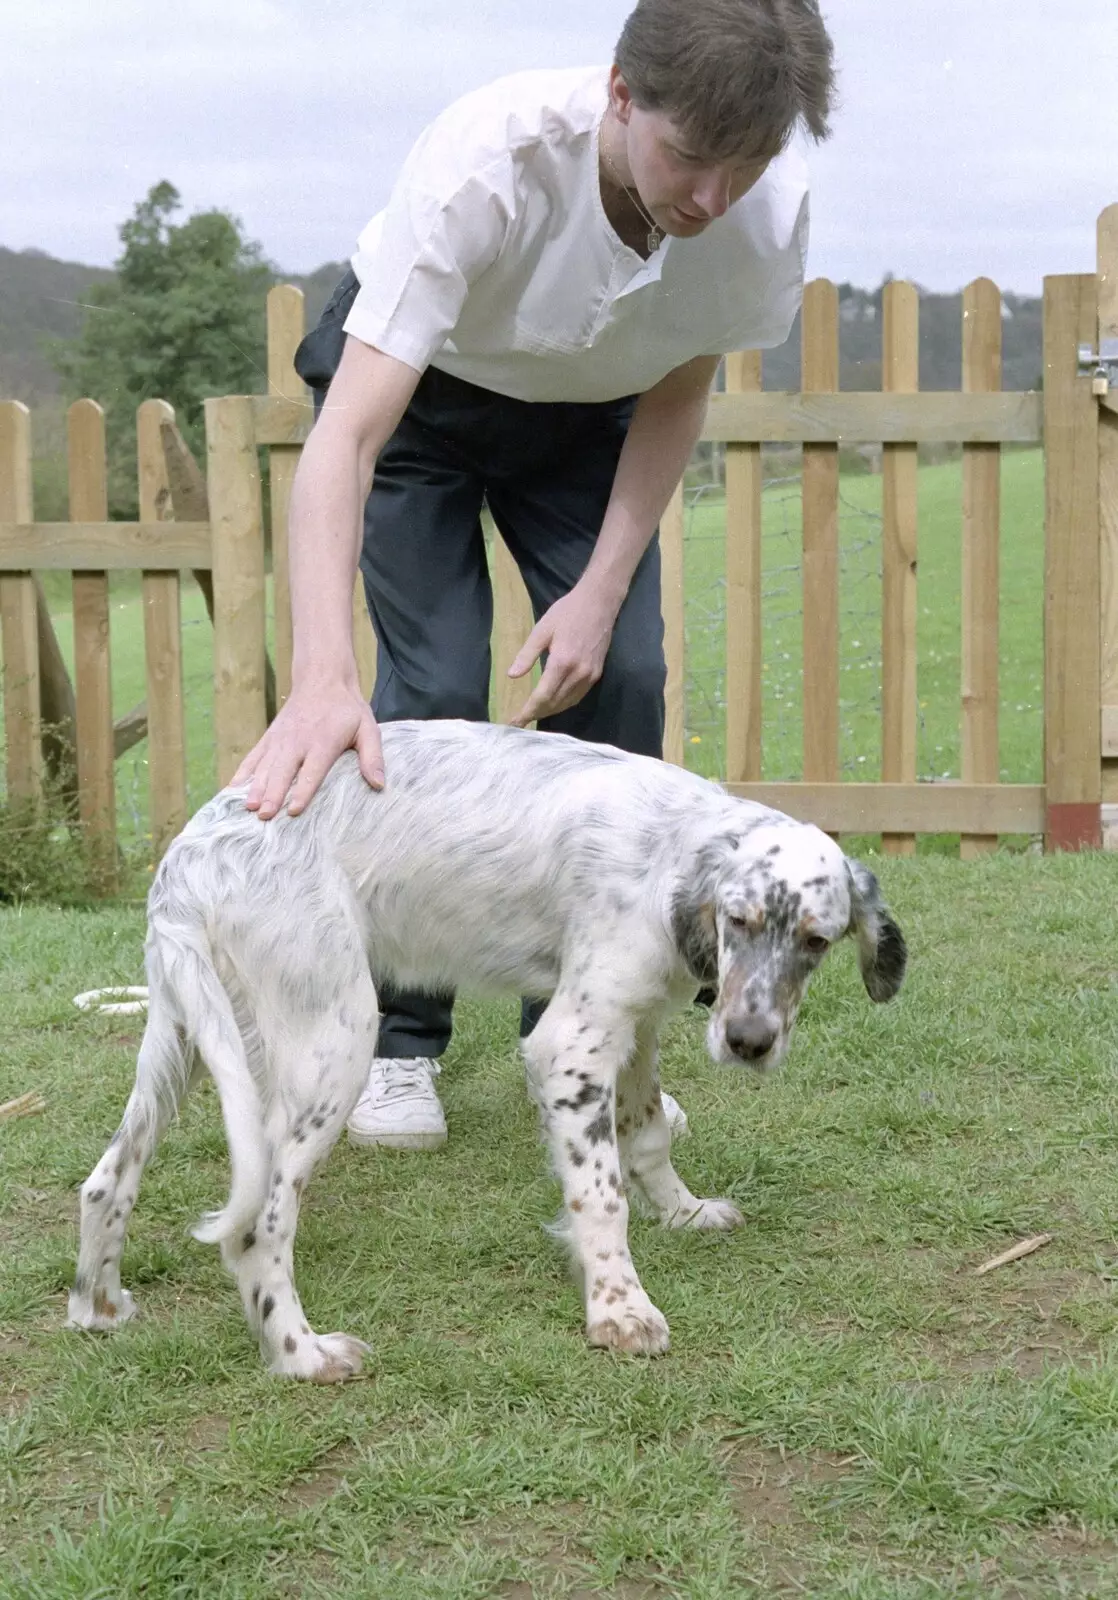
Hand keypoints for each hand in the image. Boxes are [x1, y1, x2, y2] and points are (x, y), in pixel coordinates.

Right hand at [231, 679, 384, 818]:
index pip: (312, 771)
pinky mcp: (269, 738)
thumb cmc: (348, 710)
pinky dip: (242, 774)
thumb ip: (373, 757)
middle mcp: (298, 741)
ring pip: (264, 766)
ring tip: (247, 807)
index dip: (302, 791)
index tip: (293, 810)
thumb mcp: (368, 729)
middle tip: (263, 815)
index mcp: (323, 742)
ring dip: (254, 787)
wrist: (322, 679)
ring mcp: (280, 740)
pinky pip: (252, 757)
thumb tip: (380, 785)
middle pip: (283, 771)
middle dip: (272, 793)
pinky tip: (232, 791)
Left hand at [507, 584, 617, 727]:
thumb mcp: (542, 630)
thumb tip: (512, 675)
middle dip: (536, 714)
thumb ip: (527, 655)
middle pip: (555, 704)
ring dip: (550, 712)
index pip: (542, 696)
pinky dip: (564, 704)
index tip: (514, 722)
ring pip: (567, 703)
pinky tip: (553, 704)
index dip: (527, 711)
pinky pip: (578, 696)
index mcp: (562, 662)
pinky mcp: (596, 674)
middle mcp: (578, 673)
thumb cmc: (567, 612)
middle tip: (520, 721)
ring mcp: (590, 675)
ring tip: (533, 715)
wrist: (599, 603)